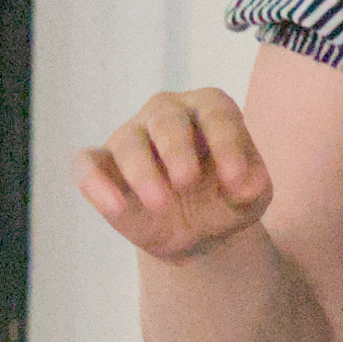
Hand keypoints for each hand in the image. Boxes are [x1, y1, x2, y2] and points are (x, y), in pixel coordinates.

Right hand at [76, 87, 278, 261]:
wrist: (197, 232)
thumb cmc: (226, 200)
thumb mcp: (252, 198)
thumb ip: (255, 187)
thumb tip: (246, 183)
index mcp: (209, 109)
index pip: (216, 113)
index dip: (227, 143)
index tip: (236, 181)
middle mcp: (167, 113)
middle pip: (166, 117)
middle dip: (176, 149)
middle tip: (187, 182)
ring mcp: (131, 136)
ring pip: (128, 141)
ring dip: (141, 171)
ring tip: (160, 204)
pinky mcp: (103, 166)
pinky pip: (87, 164)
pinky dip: (94, 182)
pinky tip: (114, 206)